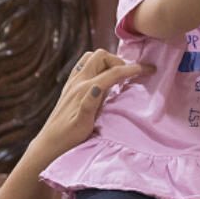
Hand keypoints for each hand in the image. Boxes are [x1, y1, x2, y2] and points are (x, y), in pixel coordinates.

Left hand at [26, 50, 152, 165]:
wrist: (50, 142)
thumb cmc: (69, 138)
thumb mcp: (82, 125)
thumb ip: (90, 104)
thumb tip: (97, 85)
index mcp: (85, 90)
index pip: (113, 72)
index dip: (133, 69)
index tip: (149, 69)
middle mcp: (77, 81)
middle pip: (101, 56)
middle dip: (118, 61)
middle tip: (128, 76)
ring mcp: (72, 82)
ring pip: (91, 57)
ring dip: (106, 62)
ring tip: (116, 77)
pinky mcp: (70, 86)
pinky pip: (84, 65)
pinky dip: (97, 66)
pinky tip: (102, 80)